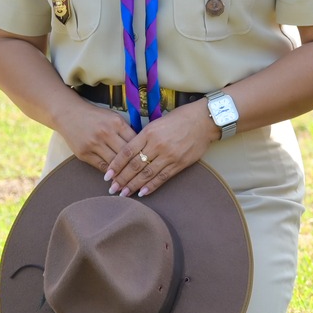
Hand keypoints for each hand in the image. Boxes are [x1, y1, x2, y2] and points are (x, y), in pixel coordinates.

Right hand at [57, 99, 138, 173]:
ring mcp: (93, 144)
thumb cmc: (96, 116)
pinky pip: (100, 166)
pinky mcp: (83, 153)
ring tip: (132, 181)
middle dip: (135, 166)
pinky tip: (116, 177)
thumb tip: (142, 147)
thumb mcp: (113, 117)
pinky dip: (109, 172)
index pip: (135, 141)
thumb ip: (126, 130)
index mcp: (117, 122)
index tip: (149, 162)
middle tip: (144, 176)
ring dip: (123, 173)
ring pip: (114, 162)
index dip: (143, 153)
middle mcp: (106, 133)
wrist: (68, 114)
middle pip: (126, 154)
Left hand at [103, 103, 218, 197]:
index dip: (116, 165)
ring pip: (147, 174)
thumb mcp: (158, 122)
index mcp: (149, 133)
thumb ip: (144, 136)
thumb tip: (130, 151)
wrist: (204, 120)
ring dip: (133, 185)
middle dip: (121, 179)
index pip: (127, 152)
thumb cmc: (180, 118)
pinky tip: (142, 193)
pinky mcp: (180, 163)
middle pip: (134, 165)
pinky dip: (151, 186)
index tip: (107, 175)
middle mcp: (157, 145)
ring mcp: (169, 155)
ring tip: (123, 193)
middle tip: (112, 189)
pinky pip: (162, 177)